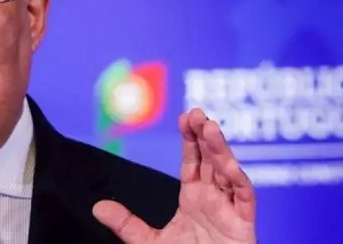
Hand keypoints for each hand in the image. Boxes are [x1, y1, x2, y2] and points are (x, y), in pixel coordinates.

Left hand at [93, 108, 255, 243]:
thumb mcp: (149, 243)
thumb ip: (127, 224)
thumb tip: (98, 207)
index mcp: (194, 200)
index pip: (193, 162)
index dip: (190, 139)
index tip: (185, 118)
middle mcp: (213, 200)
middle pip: (211, 160)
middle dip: (205, 136)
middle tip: (196, 113)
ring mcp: (229, 211)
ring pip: (229, 173)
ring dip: (221, 150)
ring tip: (210, 128)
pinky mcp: (243, 225)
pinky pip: (244, 198)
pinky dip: (238, 181)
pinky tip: (229, 165)